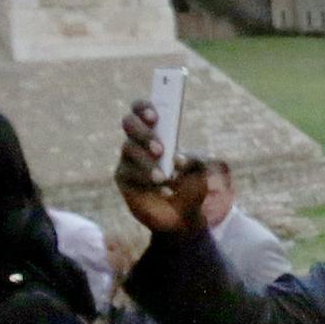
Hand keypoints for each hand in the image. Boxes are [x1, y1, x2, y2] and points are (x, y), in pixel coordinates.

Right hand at [113, 102, 207, 236]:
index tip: (155, 117)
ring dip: (147, 163)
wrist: (183, 215)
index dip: (144, 108)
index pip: (142, 109)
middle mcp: (139, 140)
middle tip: (160, 149)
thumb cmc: (190, 185)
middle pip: (129, 123)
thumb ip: (194, 160)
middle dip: (143, 133)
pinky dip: (145, 180)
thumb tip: (177, 158)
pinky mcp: (124, 178)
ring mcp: (129, 158)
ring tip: (164, 178)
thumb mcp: (200, 171)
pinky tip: (162, 190)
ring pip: (128, 149)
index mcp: (157, 131)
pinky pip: (128, 172)